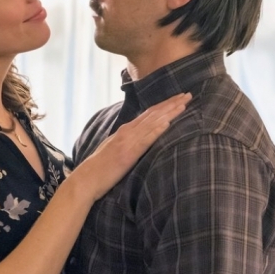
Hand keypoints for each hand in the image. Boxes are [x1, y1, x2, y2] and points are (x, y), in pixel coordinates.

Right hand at [71, 92, 191, 201]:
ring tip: (184, 104)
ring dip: (169, 112)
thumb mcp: (115, 148)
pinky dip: (157, 129)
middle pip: (154, 113)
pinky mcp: (129, 153)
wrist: (86, 179)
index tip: (178, 98)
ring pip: (153, 122)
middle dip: (172, 103)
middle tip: (188, 94)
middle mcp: (128, 131)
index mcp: (125, 130)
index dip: (164, 105)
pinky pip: (146, 139)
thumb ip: (127, 140)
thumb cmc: (100, 167)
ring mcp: (128, 141)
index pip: (149, 113)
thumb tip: (138, 138)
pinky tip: (168, 123)